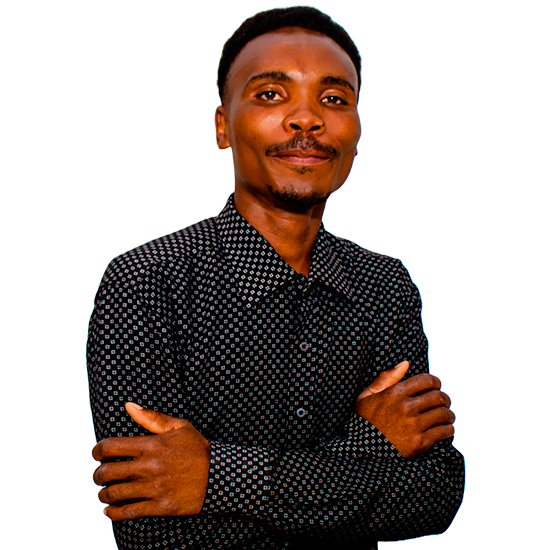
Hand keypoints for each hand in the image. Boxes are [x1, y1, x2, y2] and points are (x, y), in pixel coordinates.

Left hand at [92, 403, 209, 520]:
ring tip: (106, 491)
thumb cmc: (198, 450)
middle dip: (98, 474)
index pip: (110, 447)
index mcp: (151, 445)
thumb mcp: (179, 427)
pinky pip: (128, 512)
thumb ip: (152, 417)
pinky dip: (114, 512)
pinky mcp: (159, 506)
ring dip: (104, 493)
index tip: (98, 454)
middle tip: (100, 474)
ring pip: (114, 493)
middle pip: (107, 472)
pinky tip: (111, 509)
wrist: (218, 475)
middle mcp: (149, 467)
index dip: (97, 451)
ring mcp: (153, 488)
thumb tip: (129, 406)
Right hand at [354, 361, 454, 457]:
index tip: (436, 386)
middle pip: (438, 397)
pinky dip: (448, 429)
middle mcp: (406, 407)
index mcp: (395, 393)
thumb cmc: (363, 420)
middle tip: (444, 402)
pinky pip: (443, 432)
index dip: (435, 381)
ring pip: (443, 414)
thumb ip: (387, 378)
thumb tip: (406, 363)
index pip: (426, 380)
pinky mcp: (419, 443)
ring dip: (448, 414)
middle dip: (444, 398)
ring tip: (447, 416)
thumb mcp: (367, 395)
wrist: (358, 449)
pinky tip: (445, 429)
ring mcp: (413, 426)